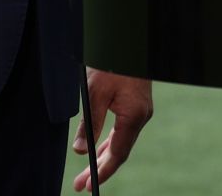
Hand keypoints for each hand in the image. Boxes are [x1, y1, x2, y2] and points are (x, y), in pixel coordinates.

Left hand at [72, 71, 152, 191]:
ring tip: (87, 173)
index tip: (87, 185)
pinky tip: (100, 149)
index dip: (102, 171)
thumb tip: (80, 151)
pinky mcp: (137, 105)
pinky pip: (124, 131)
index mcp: (134, 116)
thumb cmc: (112, 63)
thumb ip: (89, 124)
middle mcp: (141, 116)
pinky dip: (111, 143)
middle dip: (99, 169)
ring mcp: (141, 111)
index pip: (118, 153)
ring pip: (122, 142)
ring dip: (104, 157)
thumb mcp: (95, 93)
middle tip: (80, 185)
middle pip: (120, 151)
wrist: (129, 41)